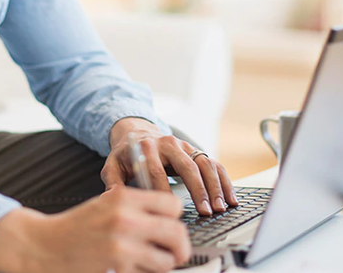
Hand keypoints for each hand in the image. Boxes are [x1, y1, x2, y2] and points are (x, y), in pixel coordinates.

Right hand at [0, 186, 190, 272]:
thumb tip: (167, 218)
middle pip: (177, 233)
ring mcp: (123, 243)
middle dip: (180, 247)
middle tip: (176, 253)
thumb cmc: (74, 227)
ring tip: (151, 264)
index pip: (173, 205)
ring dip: (163, 264)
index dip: (175, 219)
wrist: (43, 246)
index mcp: (124, 197)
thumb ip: (134, 207)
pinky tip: (133, 269)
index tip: (170, 227)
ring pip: (167, 259)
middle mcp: (126, 217)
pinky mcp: (118, 265)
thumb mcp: (104, 204)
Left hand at [102, 117, 238, 215]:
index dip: (164, 192)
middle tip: (206, 211)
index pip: (157, 171)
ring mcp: (184, 146)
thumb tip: (115, 198)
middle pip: (187, 166)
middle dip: (198, 190)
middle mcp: (168, 143)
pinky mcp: (195, 150)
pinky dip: (224, 181)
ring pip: (204, 164)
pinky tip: (230, 198)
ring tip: (221, 208)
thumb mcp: (112, 164)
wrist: (136, 132)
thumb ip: (112, 181)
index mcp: (146, 147)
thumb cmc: (125, 154)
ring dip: (215, 187)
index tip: (170, 212)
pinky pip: (214, 164)